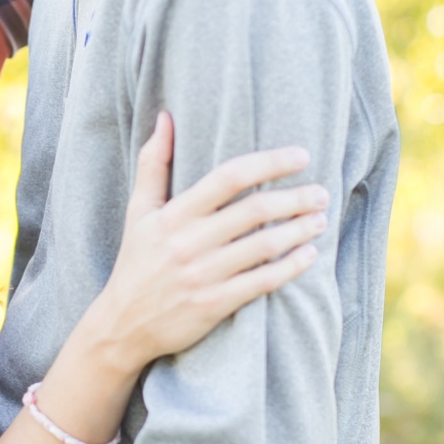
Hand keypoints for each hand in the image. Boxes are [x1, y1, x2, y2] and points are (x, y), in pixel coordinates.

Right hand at [94, 113, 327, 369]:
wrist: (122, 325)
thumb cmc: (136, 262)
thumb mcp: (139, 211)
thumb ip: (153, 163)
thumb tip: (165, 117)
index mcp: (174, 215)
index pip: (229, 177)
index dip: (269, 163)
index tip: (301, 157)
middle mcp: (189, 242)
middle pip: (253, 211)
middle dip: (294, 199)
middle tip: (322, 193)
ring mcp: (202, 275)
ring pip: (263, 247)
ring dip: (298, 230)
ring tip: (321, 219)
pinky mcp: (214, 305)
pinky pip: (261, 283)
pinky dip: (290, 267)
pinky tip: (309, 255)